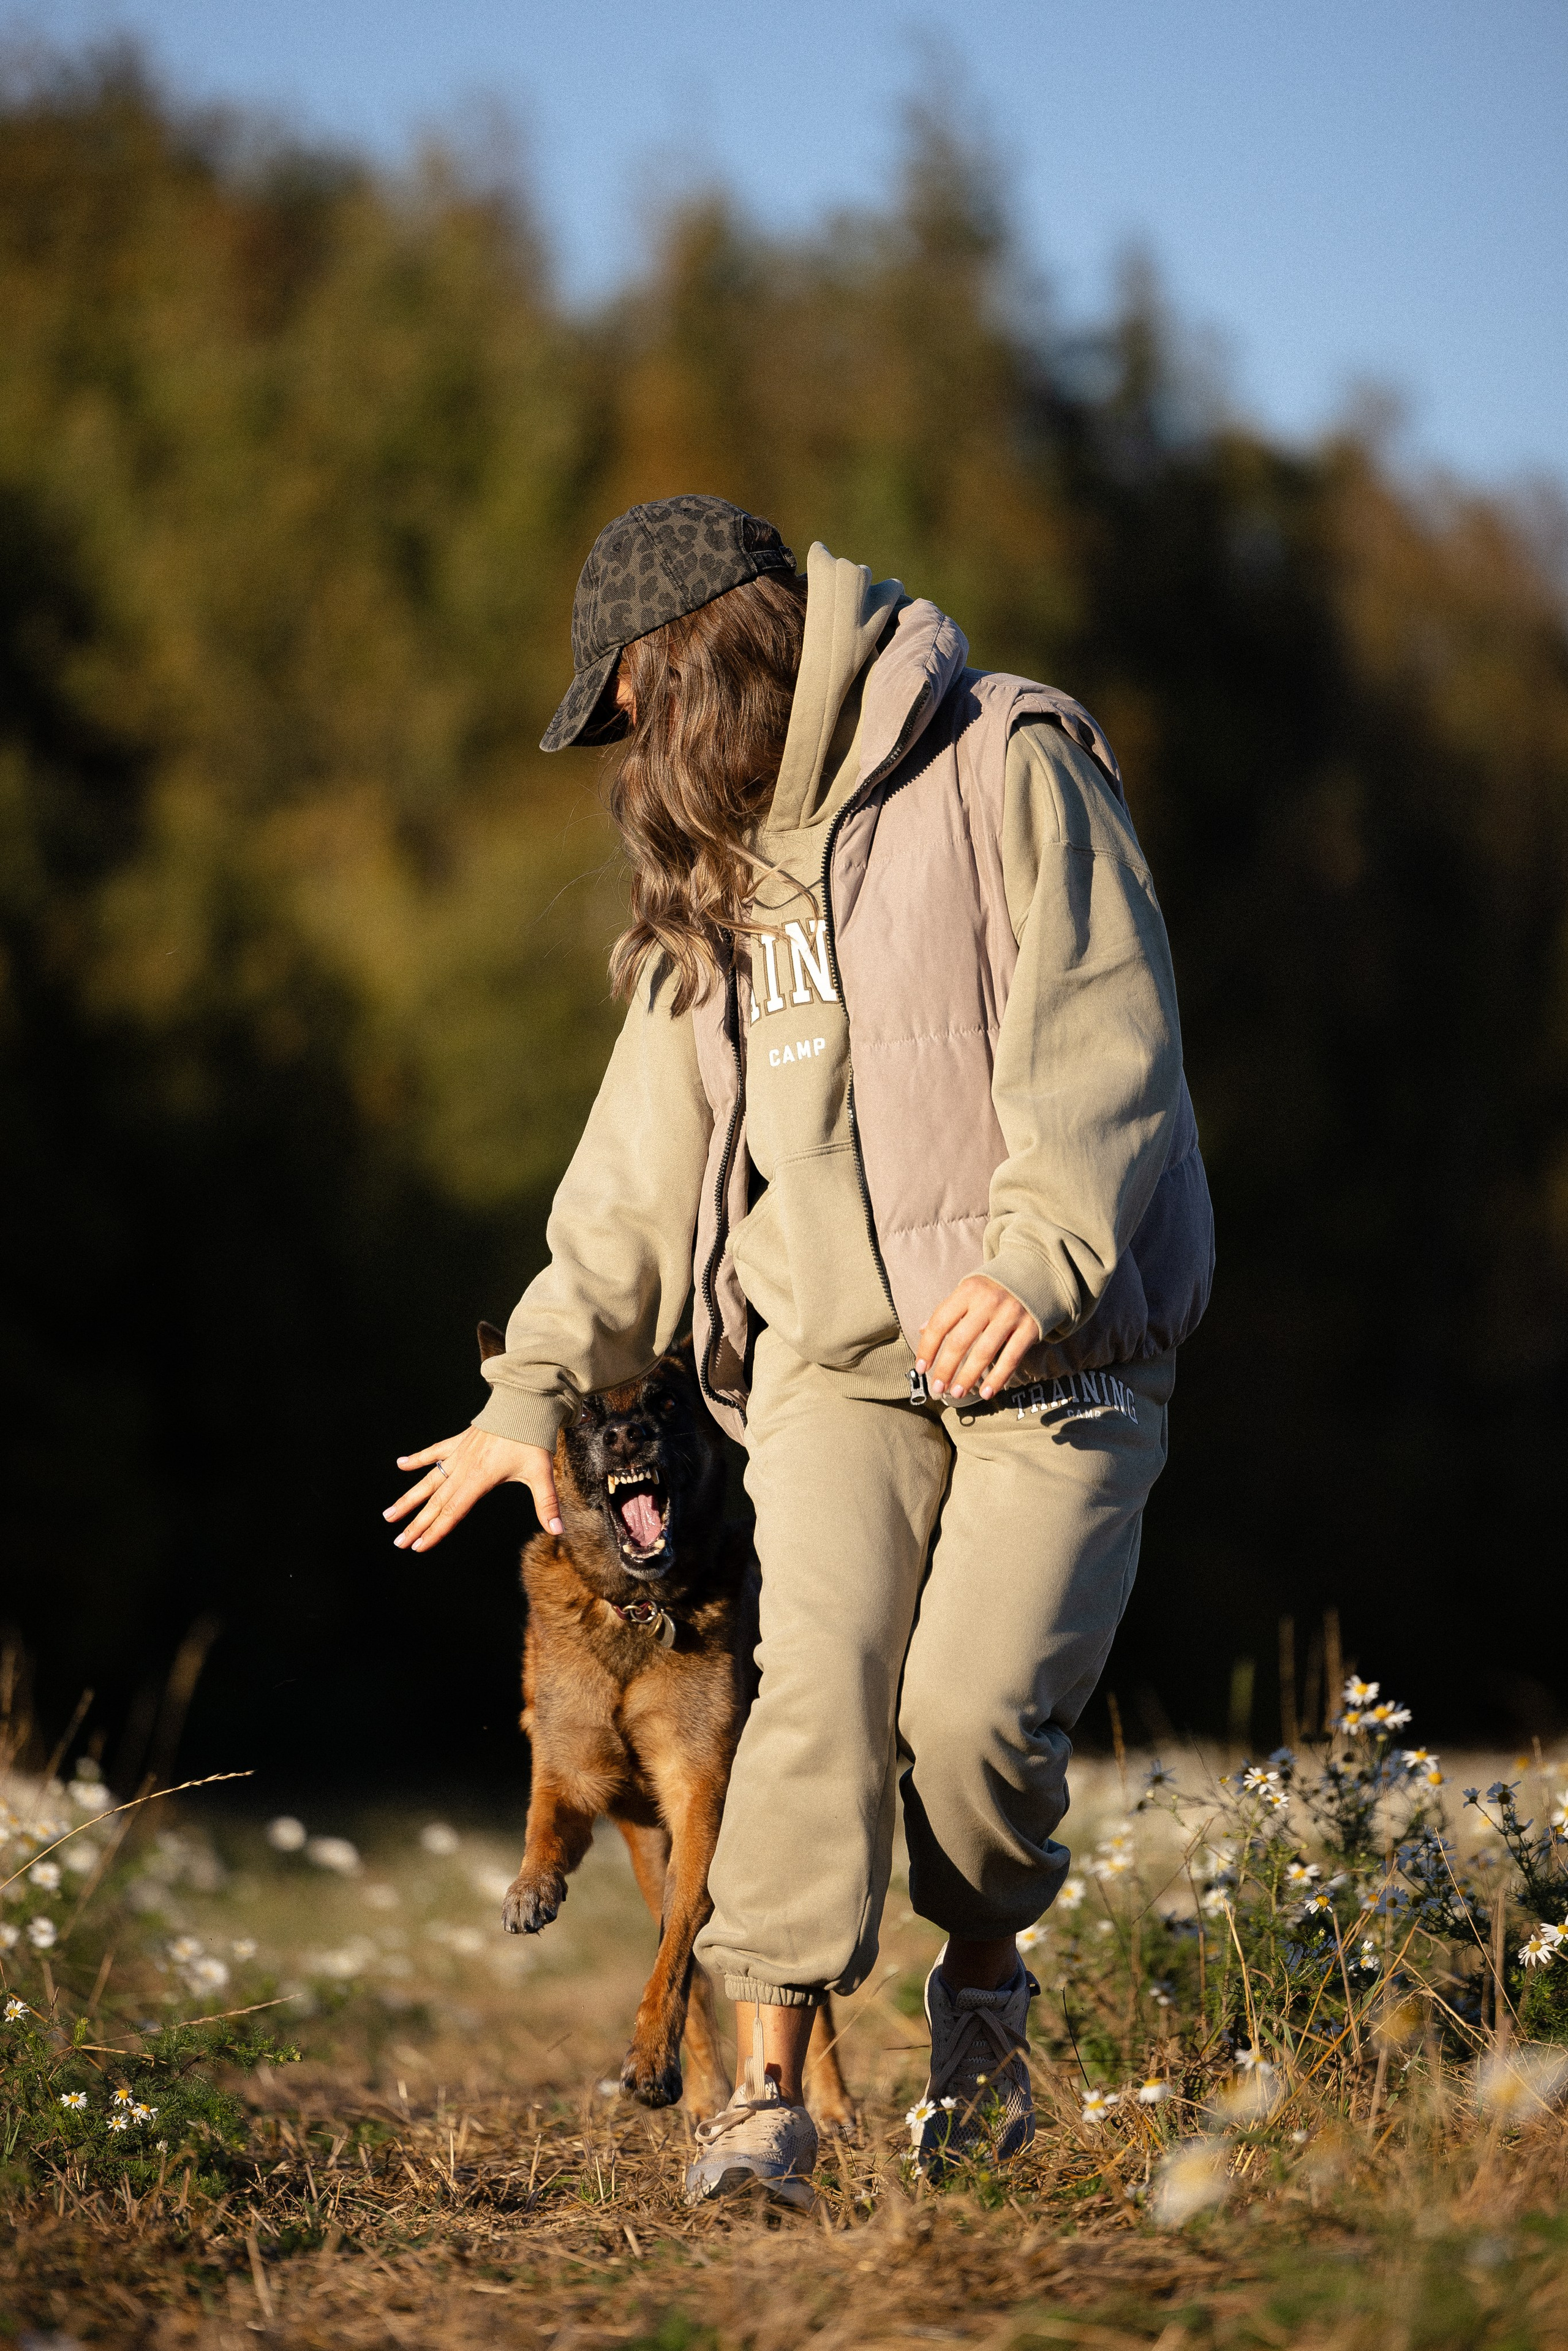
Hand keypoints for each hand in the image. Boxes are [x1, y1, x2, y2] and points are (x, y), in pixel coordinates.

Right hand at [383, 1427, 561, 1552]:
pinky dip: (417, 1458)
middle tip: (399, 1543)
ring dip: (409, 1499)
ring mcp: (459, 1454)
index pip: (453, 1512)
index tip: (418, 1547)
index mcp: (479, 1479)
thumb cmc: (532, 1438)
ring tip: (389, 1515)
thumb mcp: (542, 1473)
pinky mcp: (459, 1441)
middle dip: (417, 1524)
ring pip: (429, 1481)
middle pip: (436, 1502)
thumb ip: (547, 1504)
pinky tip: (400, 1464)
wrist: (525, 1402)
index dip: (435, 1531)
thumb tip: (559, 1531)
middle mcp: (463, 1469)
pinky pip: (434, 1452)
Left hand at [915, 1277, 1040, 1401]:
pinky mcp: (1030, 1328)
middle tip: (938, 1388)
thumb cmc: (994, 1288)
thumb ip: (948, 1310)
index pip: (940, 1322)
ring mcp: (1010, 1315)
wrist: (1035, 1273)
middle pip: (960, 1341)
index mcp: (968, 1291)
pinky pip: (1011, 1358)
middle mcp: (988, 1301)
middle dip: (946, 1369)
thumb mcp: (969, 1290)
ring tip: (957, 1393)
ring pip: (984, 1352)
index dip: (928, 1347)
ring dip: (968, 1377)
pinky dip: (997, 1378)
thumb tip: (921, 1330)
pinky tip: (986, 1392)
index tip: (921, 1368)